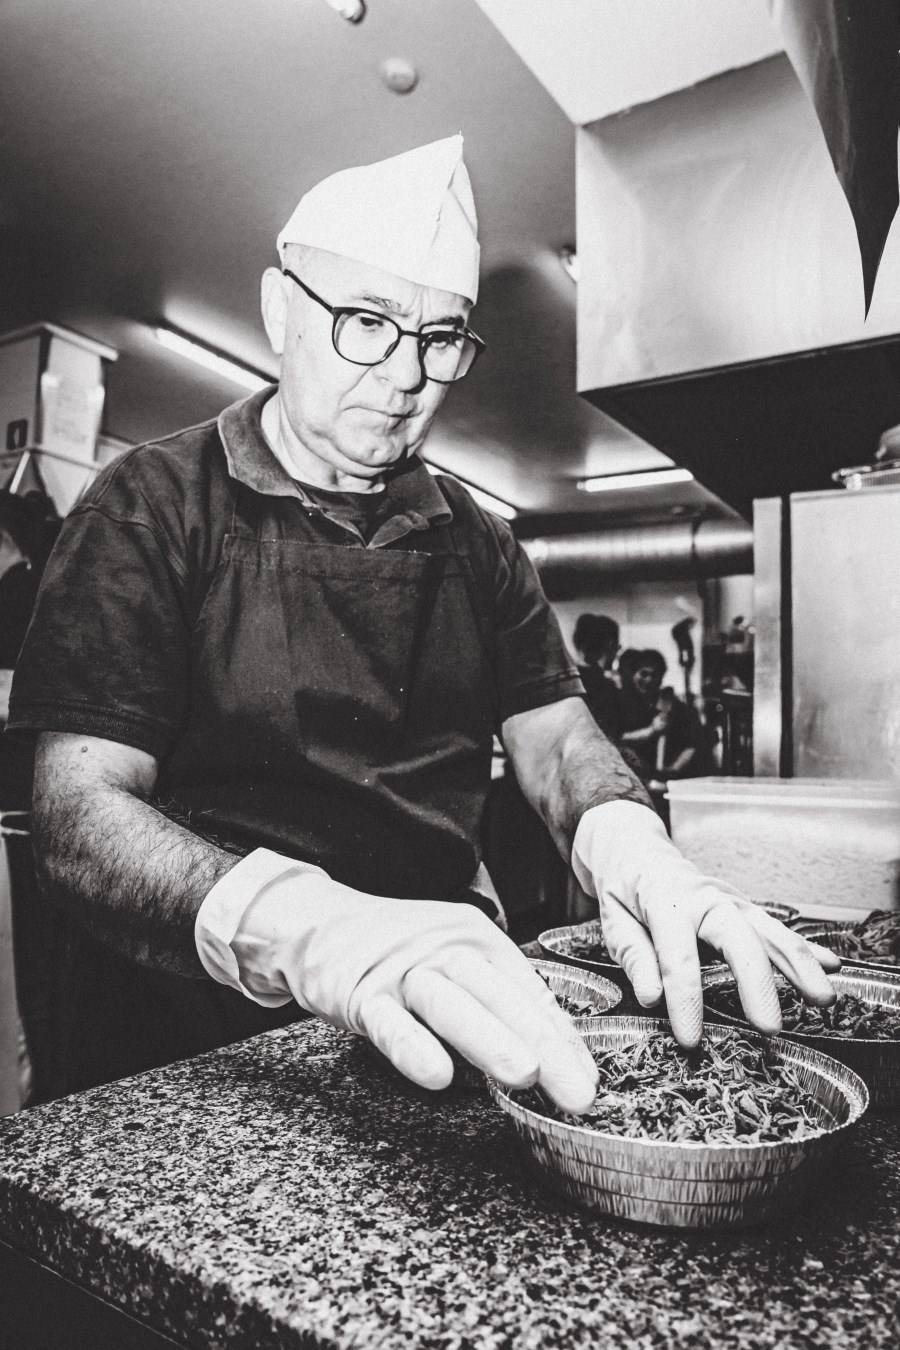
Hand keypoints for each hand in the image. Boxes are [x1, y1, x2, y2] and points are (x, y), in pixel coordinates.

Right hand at [233, 875, 598, 1112]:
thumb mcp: (453, 967)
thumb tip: (548, 1058)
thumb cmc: (397, 954)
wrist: (319, 924)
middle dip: (544, 1043)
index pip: (529, 992)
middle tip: (576, 1090)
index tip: (588, 1081)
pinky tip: (436, 1075)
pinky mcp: (360, 992)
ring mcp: (403, 969)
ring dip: (490, 1038)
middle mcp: (446, 948)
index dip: (562, 1039)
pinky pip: (389, 1022)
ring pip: (451, 1002)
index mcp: (478, 940)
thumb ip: (494, 1007)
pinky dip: (413, 1047)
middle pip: (500, 995)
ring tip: (526, 1076)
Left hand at [571, 800, 839, 1045]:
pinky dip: (805, 948)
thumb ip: (634, 955)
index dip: (685, 1000)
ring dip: (799, 965)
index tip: (691, 1039)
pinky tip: (831, 966)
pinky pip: (777, 929)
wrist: (636, 849)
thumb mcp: (612, 919)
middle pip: (739, 939)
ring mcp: (731, 901)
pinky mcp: (743, 908)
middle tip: (770, 1026)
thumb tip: (652, 996)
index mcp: (665, 901)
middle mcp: (706, 898)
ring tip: (823, 998)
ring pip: (770, 932)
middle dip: (758, 983)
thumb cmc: (623, 889)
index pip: (678, 956)